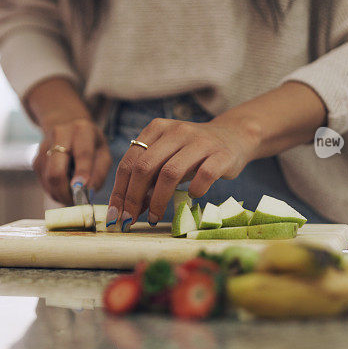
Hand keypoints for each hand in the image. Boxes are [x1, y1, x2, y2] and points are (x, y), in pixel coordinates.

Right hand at [32, 118, 111, 204]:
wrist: (67, 125)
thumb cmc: (90, 144)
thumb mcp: (103, 153)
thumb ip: (98, 173)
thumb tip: (88, 193)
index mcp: (82, 130)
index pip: (82, 154)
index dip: (82, 172)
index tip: (82, 188)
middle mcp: (59, 135)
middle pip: (57, 171)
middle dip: (66, 192)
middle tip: (77, 203)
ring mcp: (44, 148)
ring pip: (48, 180)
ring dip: (61, 194)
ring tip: (73, 196)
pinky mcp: (36, 160)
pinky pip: (44, 183)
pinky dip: (55, 191)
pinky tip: (65, 188)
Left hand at [106, 118, 258, 228]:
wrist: (233, 136)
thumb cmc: (192, 153)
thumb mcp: (167, 158)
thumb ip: (148, 178)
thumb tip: (128, 209)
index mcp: (156, 129)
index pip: (130, 161)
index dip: (119, 190)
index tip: (115, 214)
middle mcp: (176, 131)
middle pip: (145, 167)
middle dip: (133, 197)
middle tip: (130, 219)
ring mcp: (200, 142)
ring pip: (170, 172)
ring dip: (158, 200)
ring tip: (154, 216)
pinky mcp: (221, 154)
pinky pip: (204, 175)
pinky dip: (194, 190)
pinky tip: (191, 197)